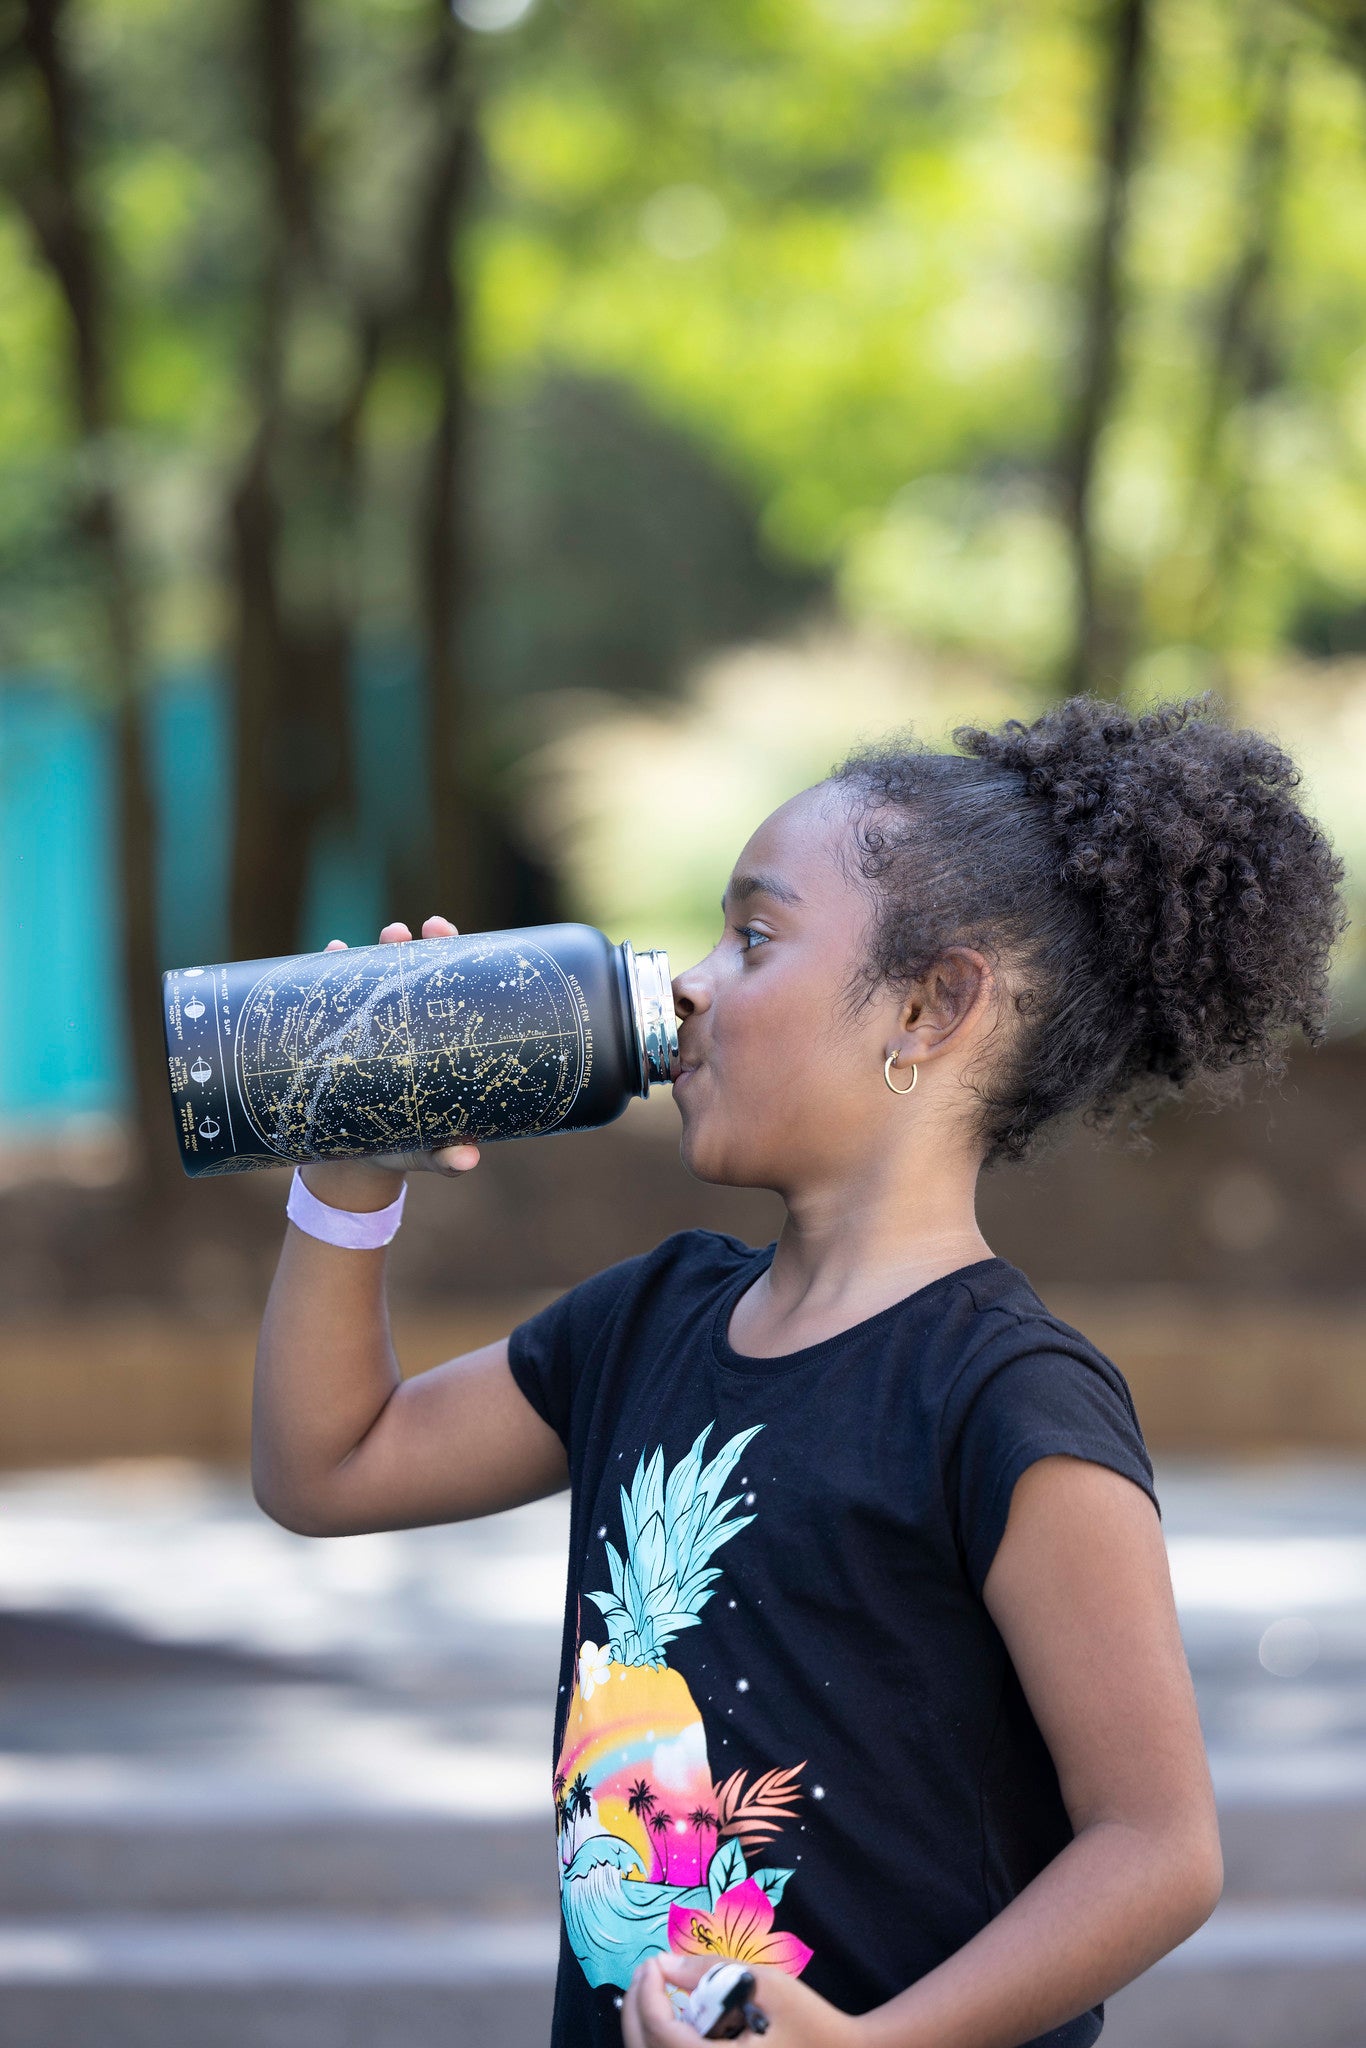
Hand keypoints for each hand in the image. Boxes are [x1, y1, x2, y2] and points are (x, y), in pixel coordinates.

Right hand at [300, 915, 479, 1203]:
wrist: (356, 1162)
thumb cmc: (406, 1148)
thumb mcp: (427, 1153)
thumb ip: (448, 1157)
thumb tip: (466, 1160)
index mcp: (438, 1039)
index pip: (449, 986)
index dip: (452, 955)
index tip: (445, 935)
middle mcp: (405, 1022)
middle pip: (410, 972)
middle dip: (408, 945)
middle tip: (402, 934)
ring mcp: (368, 1026)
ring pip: (369, 978)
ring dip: (370, 951)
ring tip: (368, 940)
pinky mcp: (334, 1036)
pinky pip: (329, 999)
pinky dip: (327, 972)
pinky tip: (330, 953)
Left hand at [622, 1953, 861, 2047]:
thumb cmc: (811, 2023)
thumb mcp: (766, 1985)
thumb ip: (713, 1973)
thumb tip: (665, 1964)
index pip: (661, 2034)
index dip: (647, 1994)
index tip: (653, 1961)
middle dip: (636, 2010)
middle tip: (646, 1972)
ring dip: (644, 2028)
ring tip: (654, 1991)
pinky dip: (662, 2043)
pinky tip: (672, 2018)